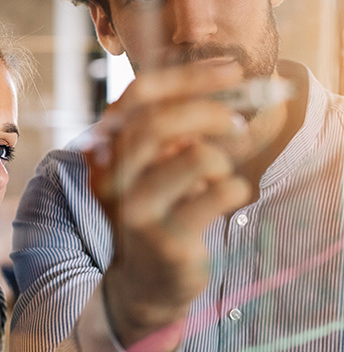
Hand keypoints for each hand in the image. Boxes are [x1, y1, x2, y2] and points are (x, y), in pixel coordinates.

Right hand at [87, 63, 251, 351]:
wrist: (146, 281)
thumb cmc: (160, 211)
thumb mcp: (158, 164)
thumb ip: (184, 127)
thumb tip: (245, 87)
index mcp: (106, 149)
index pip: (138, 95)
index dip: (187, 77)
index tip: (231, 69)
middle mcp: (110, 177)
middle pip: (161, 122)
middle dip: (210, 112)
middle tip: (238, 121)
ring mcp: (133, 209)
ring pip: (195, 157)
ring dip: (222, 157)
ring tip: (221, 172)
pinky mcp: (163, 238)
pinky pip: (218, 194)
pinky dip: (235, 189)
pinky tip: (226, 197)